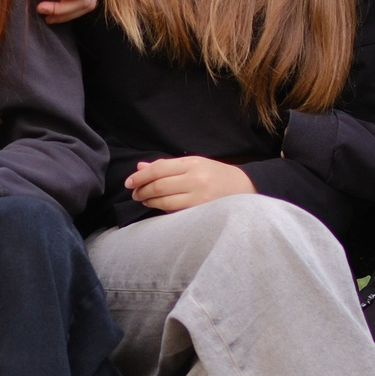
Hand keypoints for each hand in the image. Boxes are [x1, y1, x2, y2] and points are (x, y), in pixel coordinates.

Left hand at [123, 156, 253, 212]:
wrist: (245, 188)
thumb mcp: (193, 164)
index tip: (130, 183)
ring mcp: (200, 197)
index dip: (140, 177)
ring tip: (144, 200)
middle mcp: (196, 179)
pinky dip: (163, 209)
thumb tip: (140, 167)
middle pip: (159, 185)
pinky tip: (158, 207)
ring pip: (165, 201)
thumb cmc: (215, 175)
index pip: (159, 169)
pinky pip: (176, 212)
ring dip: (150, 201)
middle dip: (142, 190)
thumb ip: (166, 166)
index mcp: (192, 163)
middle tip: (135, 194)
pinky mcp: (202, 211)